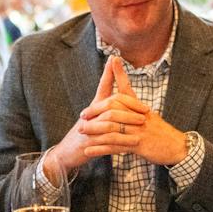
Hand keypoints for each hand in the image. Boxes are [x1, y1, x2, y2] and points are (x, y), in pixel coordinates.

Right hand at [50, 57, 147, 172]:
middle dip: (130, 105)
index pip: (102, 86)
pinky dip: (122, 141)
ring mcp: (89, 128)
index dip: (107, 73)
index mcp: (94, 106)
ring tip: (142, 124)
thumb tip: (117, 96)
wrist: (66, 152)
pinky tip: (133, 143)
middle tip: (146, 109)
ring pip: (110, 122)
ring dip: (128, 122)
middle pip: (111, 103)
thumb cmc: (84, 133)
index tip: (114, 58)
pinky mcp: (89, 143)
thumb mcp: (93, 118)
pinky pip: (108, 141)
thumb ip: (105, 107)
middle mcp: (91, 114)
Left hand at [64, 56, 191, 167]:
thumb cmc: (160, 131)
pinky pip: (115, 146)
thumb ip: (133, 106)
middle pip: (112, 110)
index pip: (120, 95)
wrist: (176, 146)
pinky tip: (89, 151)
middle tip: (82, 117)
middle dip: (95, 112)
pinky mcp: (139, 145)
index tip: (90, 103)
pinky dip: (100, 148)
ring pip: (112, 128)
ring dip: (94, 130)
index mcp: (139, 108)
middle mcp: (138, 116)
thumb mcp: (148, 115)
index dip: (104, 98)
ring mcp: (138, 130)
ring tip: (81, 132)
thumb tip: (120, 100)